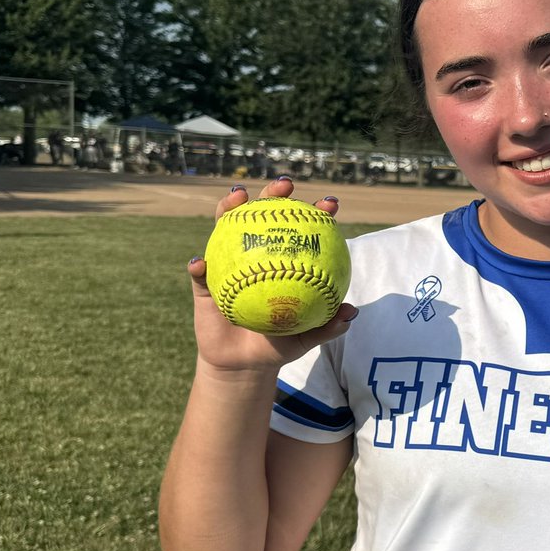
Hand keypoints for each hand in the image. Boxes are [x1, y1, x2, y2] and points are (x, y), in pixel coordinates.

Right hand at [188, 177, 356, 372]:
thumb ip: (327, 326)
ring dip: (229, 207)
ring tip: (236, 198)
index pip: (303, 230)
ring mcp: (228, 263)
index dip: (317, 213)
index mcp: (285, 260)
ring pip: (227, 227)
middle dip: (275, 192)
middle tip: (285, 185)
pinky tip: (200, 263)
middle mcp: (257, 253)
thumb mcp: (306, 339)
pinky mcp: (204, 282)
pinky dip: (199, 265)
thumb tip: (350, 312)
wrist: (243, 365)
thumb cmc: (278, 346)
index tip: (330, 204)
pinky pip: (200, 272)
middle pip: (265, 215)